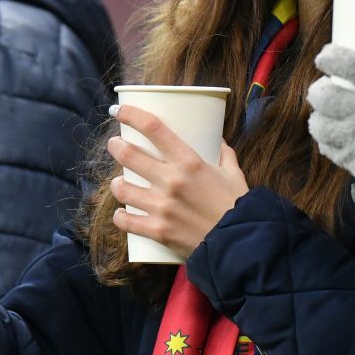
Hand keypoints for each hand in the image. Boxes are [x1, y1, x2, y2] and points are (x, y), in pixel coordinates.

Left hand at [106, 105, 248, 258]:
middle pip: (129, 155)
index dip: (131, 115)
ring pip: (122, 188)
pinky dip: (121, 216)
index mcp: (190, 161)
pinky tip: (121, 213)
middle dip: (115, 146)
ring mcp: (161, 207)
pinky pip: (126, 221)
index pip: (153, 129)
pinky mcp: (157, 230)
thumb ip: (224, 155)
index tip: (119, 110)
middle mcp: (171, 181)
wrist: (239, 244)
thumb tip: (217, 141)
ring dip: (117, 183)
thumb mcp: (233, 173)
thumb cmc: (238, 206)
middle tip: (115, 145)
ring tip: (120, 182)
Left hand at [308, 44, 354, 208]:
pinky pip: (327, 146)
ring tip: (323, 115)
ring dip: (318, 117)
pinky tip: (331, 137)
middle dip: (318, 90)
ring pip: (319, 123)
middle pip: (325, 95)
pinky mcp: (350, 160)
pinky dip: (326, 140)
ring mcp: (354, 138)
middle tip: (322, 89)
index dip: (331, 57)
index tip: (325, 57)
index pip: (349, 65)